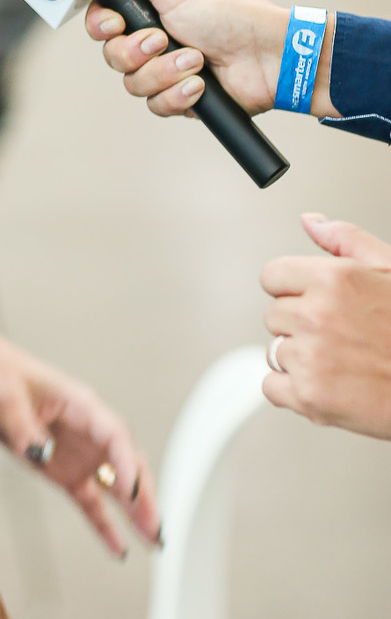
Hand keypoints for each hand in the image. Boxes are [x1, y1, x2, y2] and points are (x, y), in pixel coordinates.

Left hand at [0, 319, 160, 555]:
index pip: (116, 436)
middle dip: (144, 495)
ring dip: (135, 512)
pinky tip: (119, 547)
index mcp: (81, 406)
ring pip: (117, 485)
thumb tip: (42, 455)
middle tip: (154, 527)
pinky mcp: (65, 470)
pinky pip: (91, 501)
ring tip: (154, 541)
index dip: (127, 464)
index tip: (133, 492)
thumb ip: (25, 430)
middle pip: (127, 463)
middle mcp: (88, 431)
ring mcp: (79, 453)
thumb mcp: (6, 400)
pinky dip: (104, 523)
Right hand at [83, 0, 298, 118]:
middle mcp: (154, 40)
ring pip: (133, 84)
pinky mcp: (179, 97)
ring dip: (165, 72)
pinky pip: (157, 105)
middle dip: (136, 52)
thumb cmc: (232, 16)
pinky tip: (201, 84)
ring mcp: (166, 70)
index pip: (104, 21)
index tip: (115, 24)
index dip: (102, 26)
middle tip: (161, 40)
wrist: (268, 58)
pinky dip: (179, 94)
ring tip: (196, 61)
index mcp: (149, 9)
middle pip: (113, 55)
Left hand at [261, 214, 390, 438]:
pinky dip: (293, 391)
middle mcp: (317, 316)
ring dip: (298, 358)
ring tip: (340, 362)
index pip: (272, 276)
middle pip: (273, 315)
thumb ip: (347, 239)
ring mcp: (311, 357)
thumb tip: (311, 222)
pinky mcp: (309, 397)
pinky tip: (327, 385)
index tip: (310, 302)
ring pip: (274, 351)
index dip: (292, 290)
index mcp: (334, 279)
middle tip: (339, 336)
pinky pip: (272, 387)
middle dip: (299, 325)